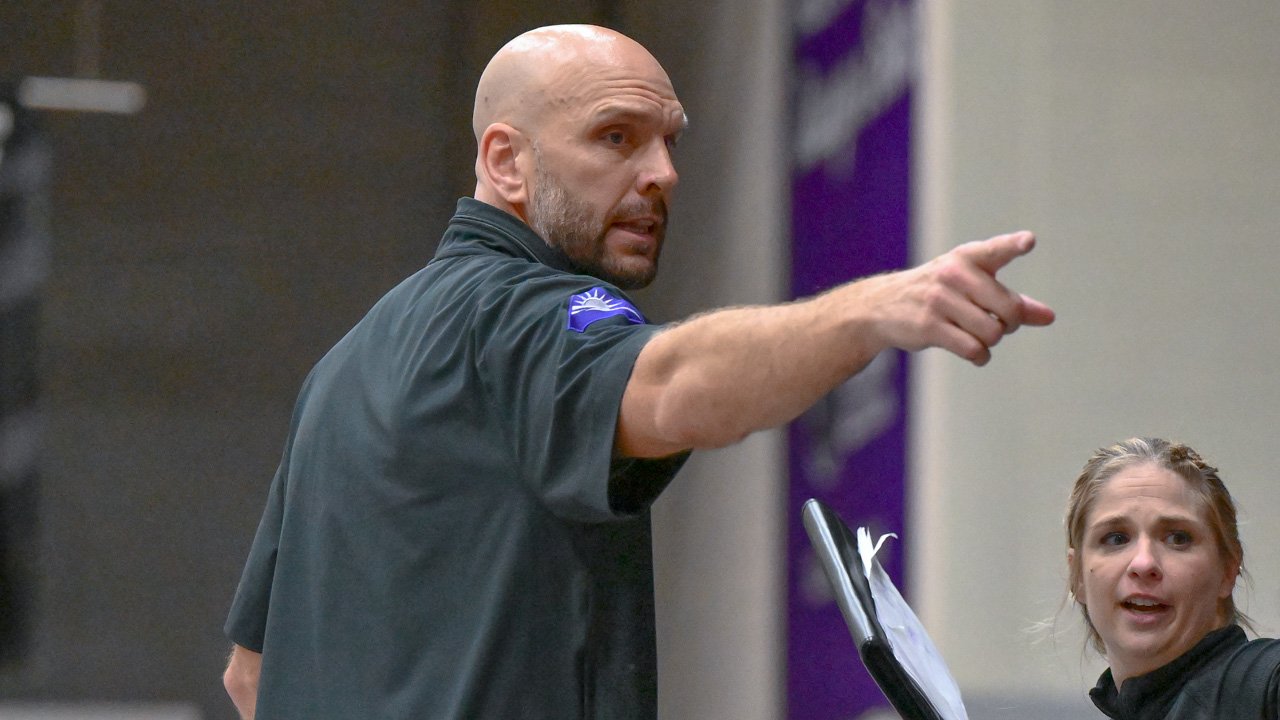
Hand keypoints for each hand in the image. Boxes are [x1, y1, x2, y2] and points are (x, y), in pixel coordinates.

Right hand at [858, 231, 1053, 364]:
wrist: (881, 306)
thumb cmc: (939, 294)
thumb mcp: (973, 288)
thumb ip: (1012, 301)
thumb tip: (1049, 317)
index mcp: (968, 258)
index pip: (995, 250)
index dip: (1013, 245)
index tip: (1028, 242)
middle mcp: (954, 274)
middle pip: (1009, 309)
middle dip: (1011, 324)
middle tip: (1000, 324)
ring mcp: (939, 300)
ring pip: (992, 333)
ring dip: (991, 342)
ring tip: (979, 337)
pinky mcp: (929, 326)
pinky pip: (973, 349)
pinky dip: (980, 357)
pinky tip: (976, 354)